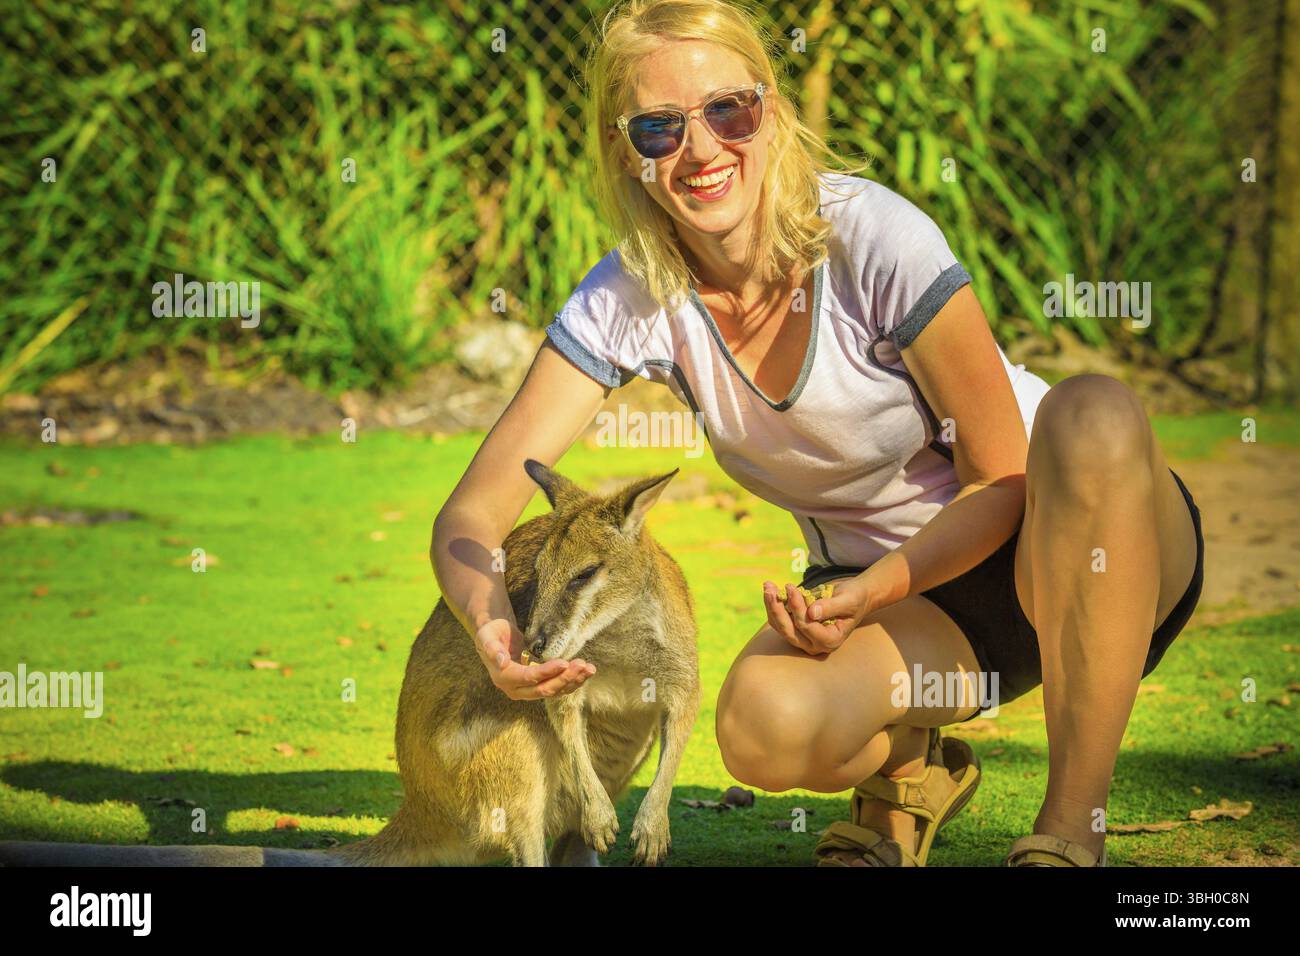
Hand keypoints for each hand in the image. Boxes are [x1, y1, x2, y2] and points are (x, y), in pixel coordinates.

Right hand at [474, 617, 595, 700]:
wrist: (495, 638)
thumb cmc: (491, 633)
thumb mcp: (486, 636)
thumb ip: (491, 648)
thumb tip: (501, 661)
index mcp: (503, 678)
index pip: (528, 678)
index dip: (547, 672)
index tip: (564, 662)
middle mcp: (516, 689)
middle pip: (544, 690)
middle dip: (565, 678)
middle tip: (582, 665)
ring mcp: (528, 691)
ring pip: (553, 691)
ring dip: (572, 681)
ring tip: (589, 669)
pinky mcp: (538, 687)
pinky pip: (557, 689)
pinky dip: (572, 682)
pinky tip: (585, 673)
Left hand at [761, 575, 880, 653]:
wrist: (854, 598)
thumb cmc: (854, 598)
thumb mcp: (848, 600)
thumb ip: (831, 607)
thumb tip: (812, 612)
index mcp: (831, 640)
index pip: (807, 627)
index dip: (797, 607)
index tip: (791, 587)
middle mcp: (815, 645)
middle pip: (789, 631)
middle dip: (777, 609)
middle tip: (770, 589)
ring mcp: (804, 640)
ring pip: (781, 627)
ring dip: (772, 606)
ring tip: (768, 586)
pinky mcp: (797, 631)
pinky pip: (780, 621)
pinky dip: (774, 606)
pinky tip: (771, 590)